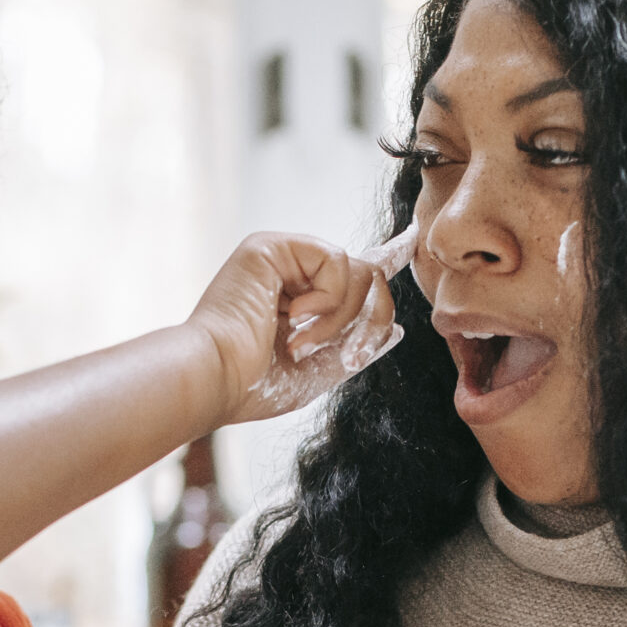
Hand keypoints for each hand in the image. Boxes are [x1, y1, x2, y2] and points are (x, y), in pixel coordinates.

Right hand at [185, 228, 410, 424]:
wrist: (216, 378)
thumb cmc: (253, 386)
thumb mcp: (318, 374)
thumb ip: (356, 349)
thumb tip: (395, 330)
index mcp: (299, 301)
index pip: (352, 274)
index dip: (385, 256)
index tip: (410, 239)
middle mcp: (292, 274)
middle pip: (368, 277)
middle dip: (372, 321)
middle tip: (350, 358)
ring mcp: (282, 257)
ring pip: (359, 269)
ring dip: (343, 318)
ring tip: (303, 342)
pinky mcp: (272, 245)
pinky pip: (336, 258)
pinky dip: (328, 298)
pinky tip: (295, 316)